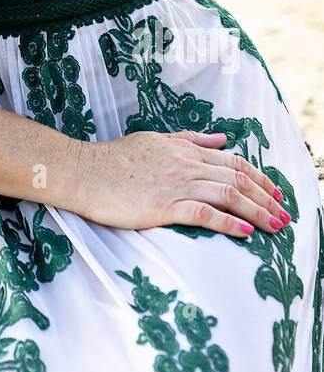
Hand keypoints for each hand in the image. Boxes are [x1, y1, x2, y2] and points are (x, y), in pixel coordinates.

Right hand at [70, 128, 290, 238]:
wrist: (85, 172)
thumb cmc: (115, 159)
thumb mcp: (155, 140)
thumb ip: (189, 140)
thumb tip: (219, 139)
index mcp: (185, 150)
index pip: (232, 162)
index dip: (259, 177)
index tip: (276, 192)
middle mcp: (186, 165)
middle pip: (237, 179)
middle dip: (266, 198)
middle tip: (285, 215)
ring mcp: (175, 185)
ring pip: (228, 195)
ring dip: (257, 211)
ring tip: (275, 226)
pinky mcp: (163, 206)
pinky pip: (204, 214)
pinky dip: (229, 223)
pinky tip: (246, 232)